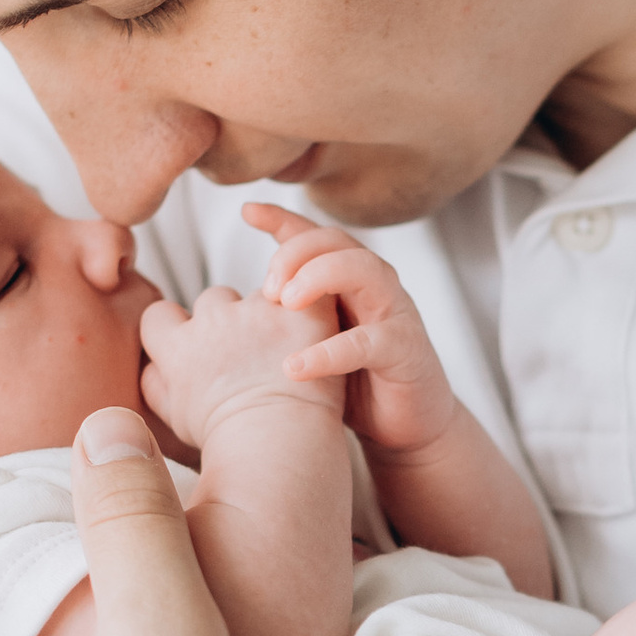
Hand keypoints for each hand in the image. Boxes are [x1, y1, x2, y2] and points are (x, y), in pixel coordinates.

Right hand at [141, 278, 344, 456]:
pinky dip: (308, 311)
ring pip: (259, 296)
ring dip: (269, 315)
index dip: (176, 327)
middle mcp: (214, 321)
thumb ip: (156, 386)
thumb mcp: (175, 420)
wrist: (279, 445)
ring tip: (287, 351)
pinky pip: (305, 294)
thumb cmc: (229, 444)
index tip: (195, 346)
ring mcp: (259, 312)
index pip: (160, 315)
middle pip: (214, 299)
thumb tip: (152, 366)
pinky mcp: (300, 313)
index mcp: (179, 347)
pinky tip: (314, 336)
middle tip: (251, 353)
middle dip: (227, 319)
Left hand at [242, 202, 459, 453]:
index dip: (282, 219)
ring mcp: (393, 313)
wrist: (407, 424)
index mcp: (348, 279)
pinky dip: (330, 351)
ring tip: (284, 302)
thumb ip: (285, 320)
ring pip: (364, 270)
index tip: (246, 211)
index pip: (314, 235)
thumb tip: (228, 308)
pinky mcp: (405, 351)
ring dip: (320, 277)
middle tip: (265, 287)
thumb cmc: (354, 379)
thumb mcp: (314, 341)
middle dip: (297, 252)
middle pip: (337, 241)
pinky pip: (369, 342)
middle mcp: (373, 284)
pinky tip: (294, 366)